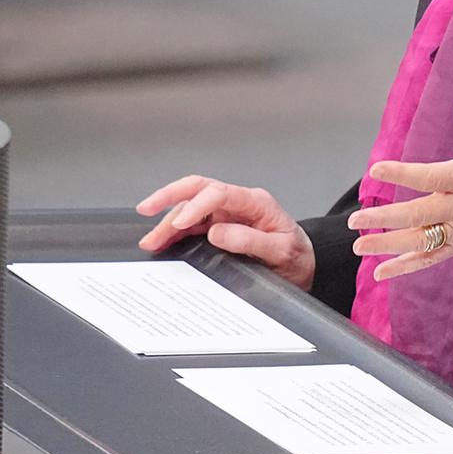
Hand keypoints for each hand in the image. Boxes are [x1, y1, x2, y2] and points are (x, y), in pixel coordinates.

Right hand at [136, 176, 316, 290]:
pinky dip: (175, 231)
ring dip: (168, 220)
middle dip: (170, 196)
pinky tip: (162, 241)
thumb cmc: (297, 256)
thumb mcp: (281, 252)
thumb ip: (251, 241)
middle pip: (199, 189)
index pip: (219, 193)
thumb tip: (218, 232)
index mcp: (256, 202)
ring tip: (150, 241)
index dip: (195, 206)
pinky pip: (193, 224)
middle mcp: (240, 203)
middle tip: (146, 208)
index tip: (178, 223)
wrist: (304, 264)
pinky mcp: (221, 226)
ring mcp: (229, 213)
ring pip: (191, 207)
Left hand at [348, 100, 452, 281]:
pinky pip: (430, 259)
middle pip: (417, 215)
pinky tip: (382, 272)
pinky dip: (405, 267)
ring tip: (359, 246)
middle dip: (383, 219)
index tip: (376, 170)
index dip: (401, 173)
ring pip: (419, 241)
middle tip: (355, 219)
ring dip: (387, 245)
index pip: (428, 177)